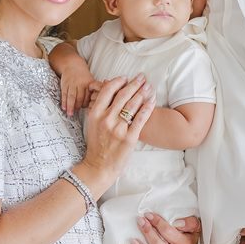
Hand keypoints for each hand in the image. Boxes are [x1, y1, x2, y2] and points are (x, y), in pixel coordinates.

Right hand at [60, 67, 96, 115]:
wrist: (72, 64)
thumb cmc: (84, 76)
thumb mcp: (92, 81)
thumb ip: (95, 91)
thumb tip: (100, 104)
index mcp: (89, 83)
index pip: (89, 96)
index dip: (88, 104)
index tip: (87, 111)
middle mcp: (80, 83)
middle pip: (80, 97)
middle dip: (79, 106)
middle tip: (78, 113)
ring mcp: (71, 84)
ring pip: (71, 96)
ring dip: (70, 106)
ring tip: (70, 114)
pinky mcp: (65, 84)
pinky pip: (64, 94)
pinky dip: (64, 101)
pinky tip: (64, 108)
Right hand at [76, 75, 153, 192]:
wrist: (99, 166)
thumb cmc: (96, 144)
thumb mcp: (92, 124)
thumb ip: (100, 108)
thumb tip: (109, 92)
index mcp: (95, 114)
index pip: (107, 91)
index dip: (118, 81)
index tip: (125, 78)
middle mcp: (106, 119)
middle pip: (122, 95)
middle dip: (134, 84)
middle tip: (142, 77)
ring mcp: (118, 128)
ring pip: (133, 105)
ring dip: (142, 93)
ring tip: (149, 86)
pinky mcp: (129, 137)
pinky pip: (141, 119)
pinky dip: (148, 107)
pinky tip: (152, 100)